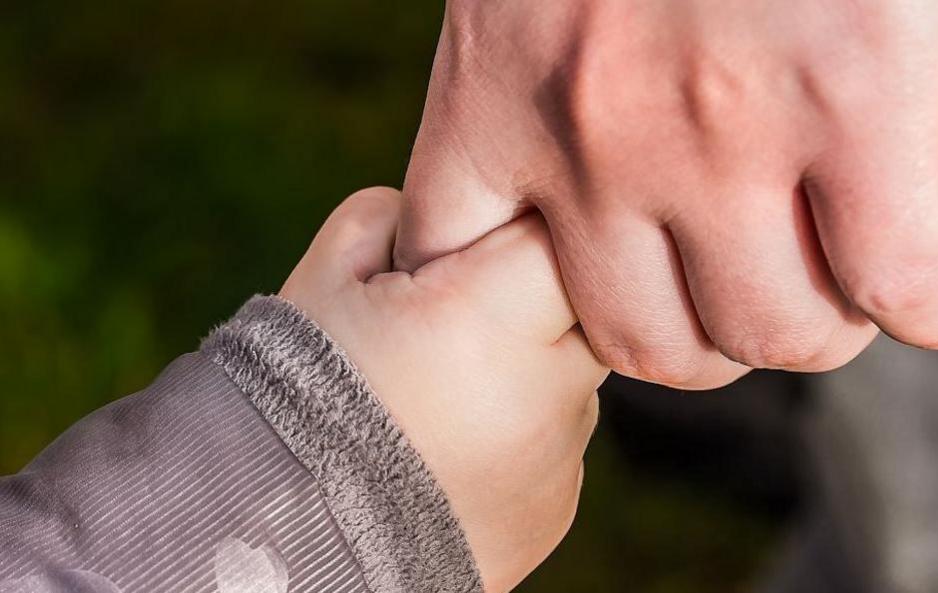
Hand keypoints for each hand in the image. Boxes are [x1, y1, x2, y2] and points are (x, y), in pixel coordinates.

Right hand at [280, 188, 606, 591]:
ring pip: (572, 375)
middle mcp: (546, 391)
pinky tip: (449, 446)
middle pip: (584, 305)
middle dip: (530, 297)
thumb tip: (449, 218)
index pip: (558, 235)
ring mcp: (559, 457)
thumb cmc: (293, 396)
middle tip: (456, 319)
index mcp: (491, 318)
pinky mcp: (556, 506)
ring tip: (440, 395)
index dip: (514, 229)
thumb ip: (399, 219)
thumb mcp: (327, 278)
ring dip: (525, 367)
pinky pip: (556, 439)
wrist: (282, 541)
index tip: (471, 250)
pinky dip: (518, 430)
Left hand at [396, 0, 937, 388]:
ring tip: (843, 294)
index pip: (461, 268)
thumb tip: (585, 171)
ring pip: (767, 333)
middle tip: (747, 300)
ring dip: (815, 329)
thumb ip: (532, 76)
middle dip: (703, 339)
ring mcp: (721, 135)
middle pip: (643, 341)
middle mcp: (597, 135)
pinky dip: (936, 312)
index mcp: (499, 90)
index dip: (525, 312)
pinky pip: (899, 283)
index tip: (586, 297)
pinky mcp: (854, 104)